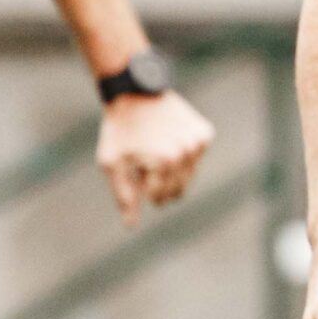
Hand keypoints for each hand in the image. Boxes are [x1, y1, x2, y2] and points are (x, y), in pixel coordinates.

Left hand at [95, 89, 214, 225]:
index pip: (159, 198)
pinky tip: (169, 138)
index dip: (143, 187)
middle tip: (146, 162)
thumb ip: (124, 196)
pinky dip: (184, 154)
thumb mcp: (112, 164)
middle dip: (160, 183)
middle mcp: (186, 153)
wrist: (135, 92)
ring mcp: (198, 142)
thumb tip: (132, 226)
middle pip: (179, 191)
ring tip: (156, 149)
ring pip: (189, 176)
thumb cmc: (119, 130)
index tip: (134, 168)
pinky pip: (196, 158)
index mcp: (164, 163)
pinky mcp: (205, 133)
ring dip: (172, 170)